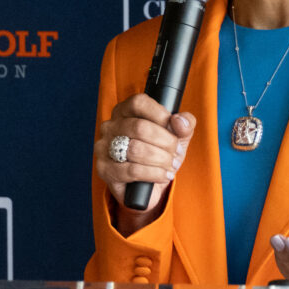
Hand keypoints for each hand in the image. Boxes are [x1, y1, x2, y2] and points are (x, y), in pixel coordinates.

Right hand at [94, 93, 195, 235]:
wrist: (149, 186)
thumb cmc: (160, 153)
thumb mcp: (177, 137)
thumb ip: (184, 124)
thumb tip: (180, 121)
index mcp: (125, 111)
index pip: (139, 102)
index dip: (161, 115)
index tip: (175, 129)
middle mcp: (111, 126)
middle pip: (140, 127)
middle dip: (166, 142)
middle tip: (177, 153)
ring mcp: (104, 147)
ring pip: (136, 149)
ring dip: (161, 159)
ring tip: (171, 166)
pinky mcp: (104, 169)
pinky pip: (132, 170)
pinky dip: (153, 174)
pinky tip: (162, 176)